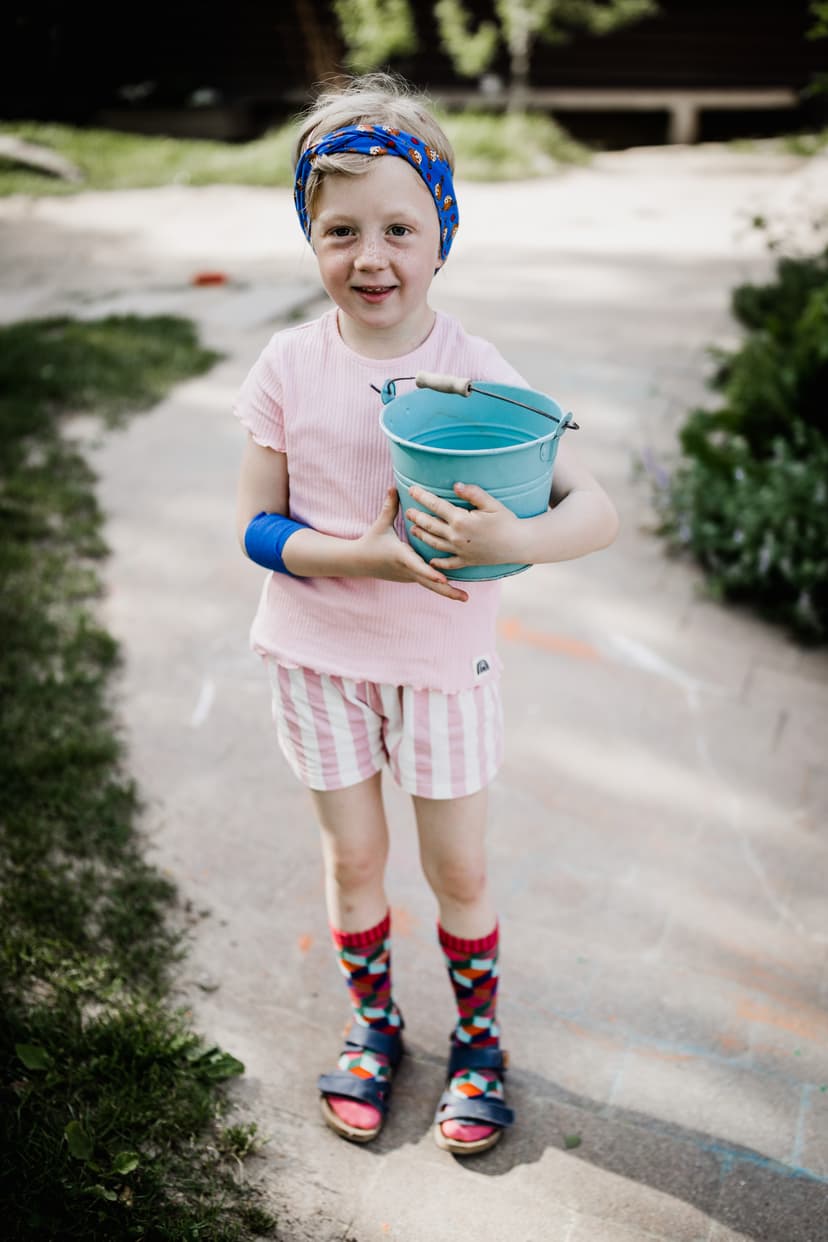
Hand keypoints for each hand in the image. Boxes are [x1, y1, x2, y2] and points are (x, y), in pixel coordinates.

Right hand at [355, 488, 468, 601]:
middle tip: (465, 597)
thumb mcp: (381, 524)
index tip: (444, 578)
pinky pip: (427, 583)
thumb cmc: (371, 541)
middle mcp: (407, 569)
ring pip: (430, 586)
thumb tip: (393, 486)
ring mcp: (409, 576)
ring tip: (465, 597)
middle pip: (429, 583)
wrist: (359, 562)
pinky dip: (440, 586)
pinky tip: (455, 590)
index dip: (431, 572)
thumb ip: (390, 506)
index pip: (418, 566)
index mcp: (401, 556)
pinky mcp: (410, 578)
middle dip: (447, 591)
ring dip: (446, 592)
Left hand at [406, 483, 521, 569]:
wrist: (519, 545)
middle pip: (430, 525)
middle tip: (408, 511)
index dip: (422, 496)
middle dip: (417, 517)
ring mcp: (460, 551)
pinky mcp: (467, 561)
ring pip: (434, 544)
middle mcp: (456, 537)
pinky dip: (438, 563)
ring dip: (422, 536)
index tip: (411, 489)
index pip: (436, 506)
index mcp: (461, 520)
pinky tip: (431, 560)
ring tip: (413, 529)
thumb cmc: (507, 521)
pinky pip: (449, 563)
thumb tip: (455, 485)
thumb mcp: (492, 504)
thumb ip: (473, 493)